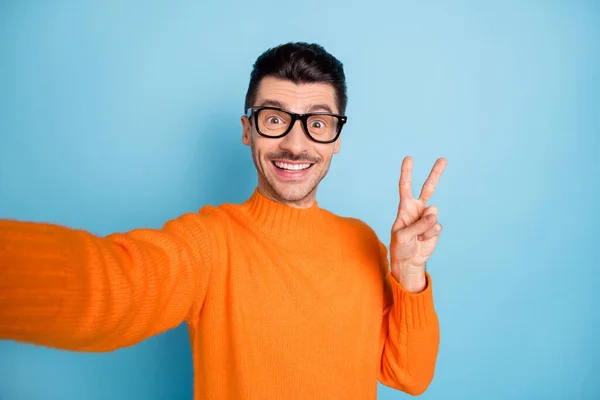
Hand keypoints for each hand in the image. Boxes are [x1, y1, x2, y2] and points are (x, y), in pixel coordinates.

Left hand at [389, 156, 446, 292]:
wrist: (409, 261)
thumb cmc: (400, 247)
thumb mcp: (402, 236)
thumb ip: (417, 225)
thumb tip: (433, 215)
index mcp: (405, 207)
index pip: (405, 187)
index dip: (407, 173)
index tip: (408, 158)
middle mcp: (417, 209)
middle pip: (428, 188)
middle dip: (435, 174)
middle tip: (443, 159)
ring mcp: (427, 218)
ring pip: (433, 213)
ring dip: (425, 227)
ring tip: (417, 236)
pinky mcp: (435, 227)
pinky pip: (436, 227)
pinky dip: (429, 235)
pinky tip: (422, 240)